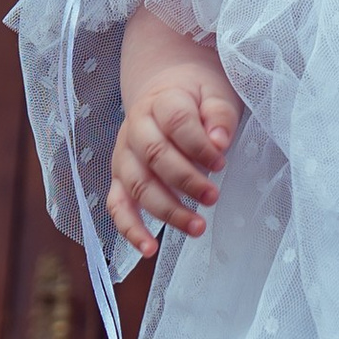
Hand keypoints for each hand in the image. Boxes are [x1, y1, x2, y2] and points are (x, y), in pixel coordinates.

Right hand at [107, 56, 242, 248]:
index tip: (221, 162)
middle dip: (186, 181)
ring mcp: (124, 154)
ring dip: (166, 210)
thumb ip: (219, 115)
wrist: (166, 89)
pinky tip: (149, 249)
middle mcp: (136, 128)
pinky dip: (130, 229)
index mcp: (161, 102)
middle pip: (155, 156)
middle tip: (213, 197)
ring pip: (138, 185)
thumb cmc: (195, 96)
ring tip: (197, 227)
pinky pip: (117, 205)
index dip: (200, 146)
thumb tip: (219, 142)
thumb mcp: (215, 94)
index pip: (177, 123)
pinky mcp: (121, 177)